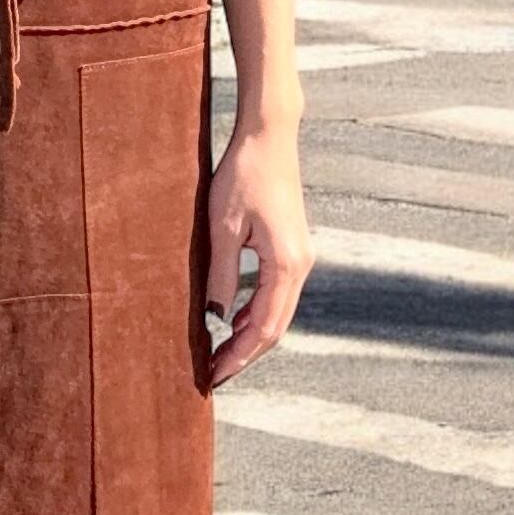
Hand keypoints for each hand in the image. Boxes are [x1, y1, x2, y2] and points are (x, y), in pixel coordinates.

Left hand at [204, 114, 311, 385]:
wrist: (269, 138)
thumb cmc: (243, 175)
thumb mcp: (223, 227)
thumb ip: (222, 276)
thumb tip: (216, 319)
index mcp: (286, 264)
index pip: (263, 328)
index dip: (239, 357)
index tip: (215, 376)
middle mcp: (300, 266)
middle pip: (275, 328)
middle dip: (245, 355)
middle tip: (213, 375)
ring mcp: (300, 258)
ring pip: (277, 313)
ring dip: (250, 337)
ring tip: (219, 354)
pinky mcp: (292, 249)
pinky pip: (276, 294)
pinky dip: (255, 314)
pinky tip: (233, 321)